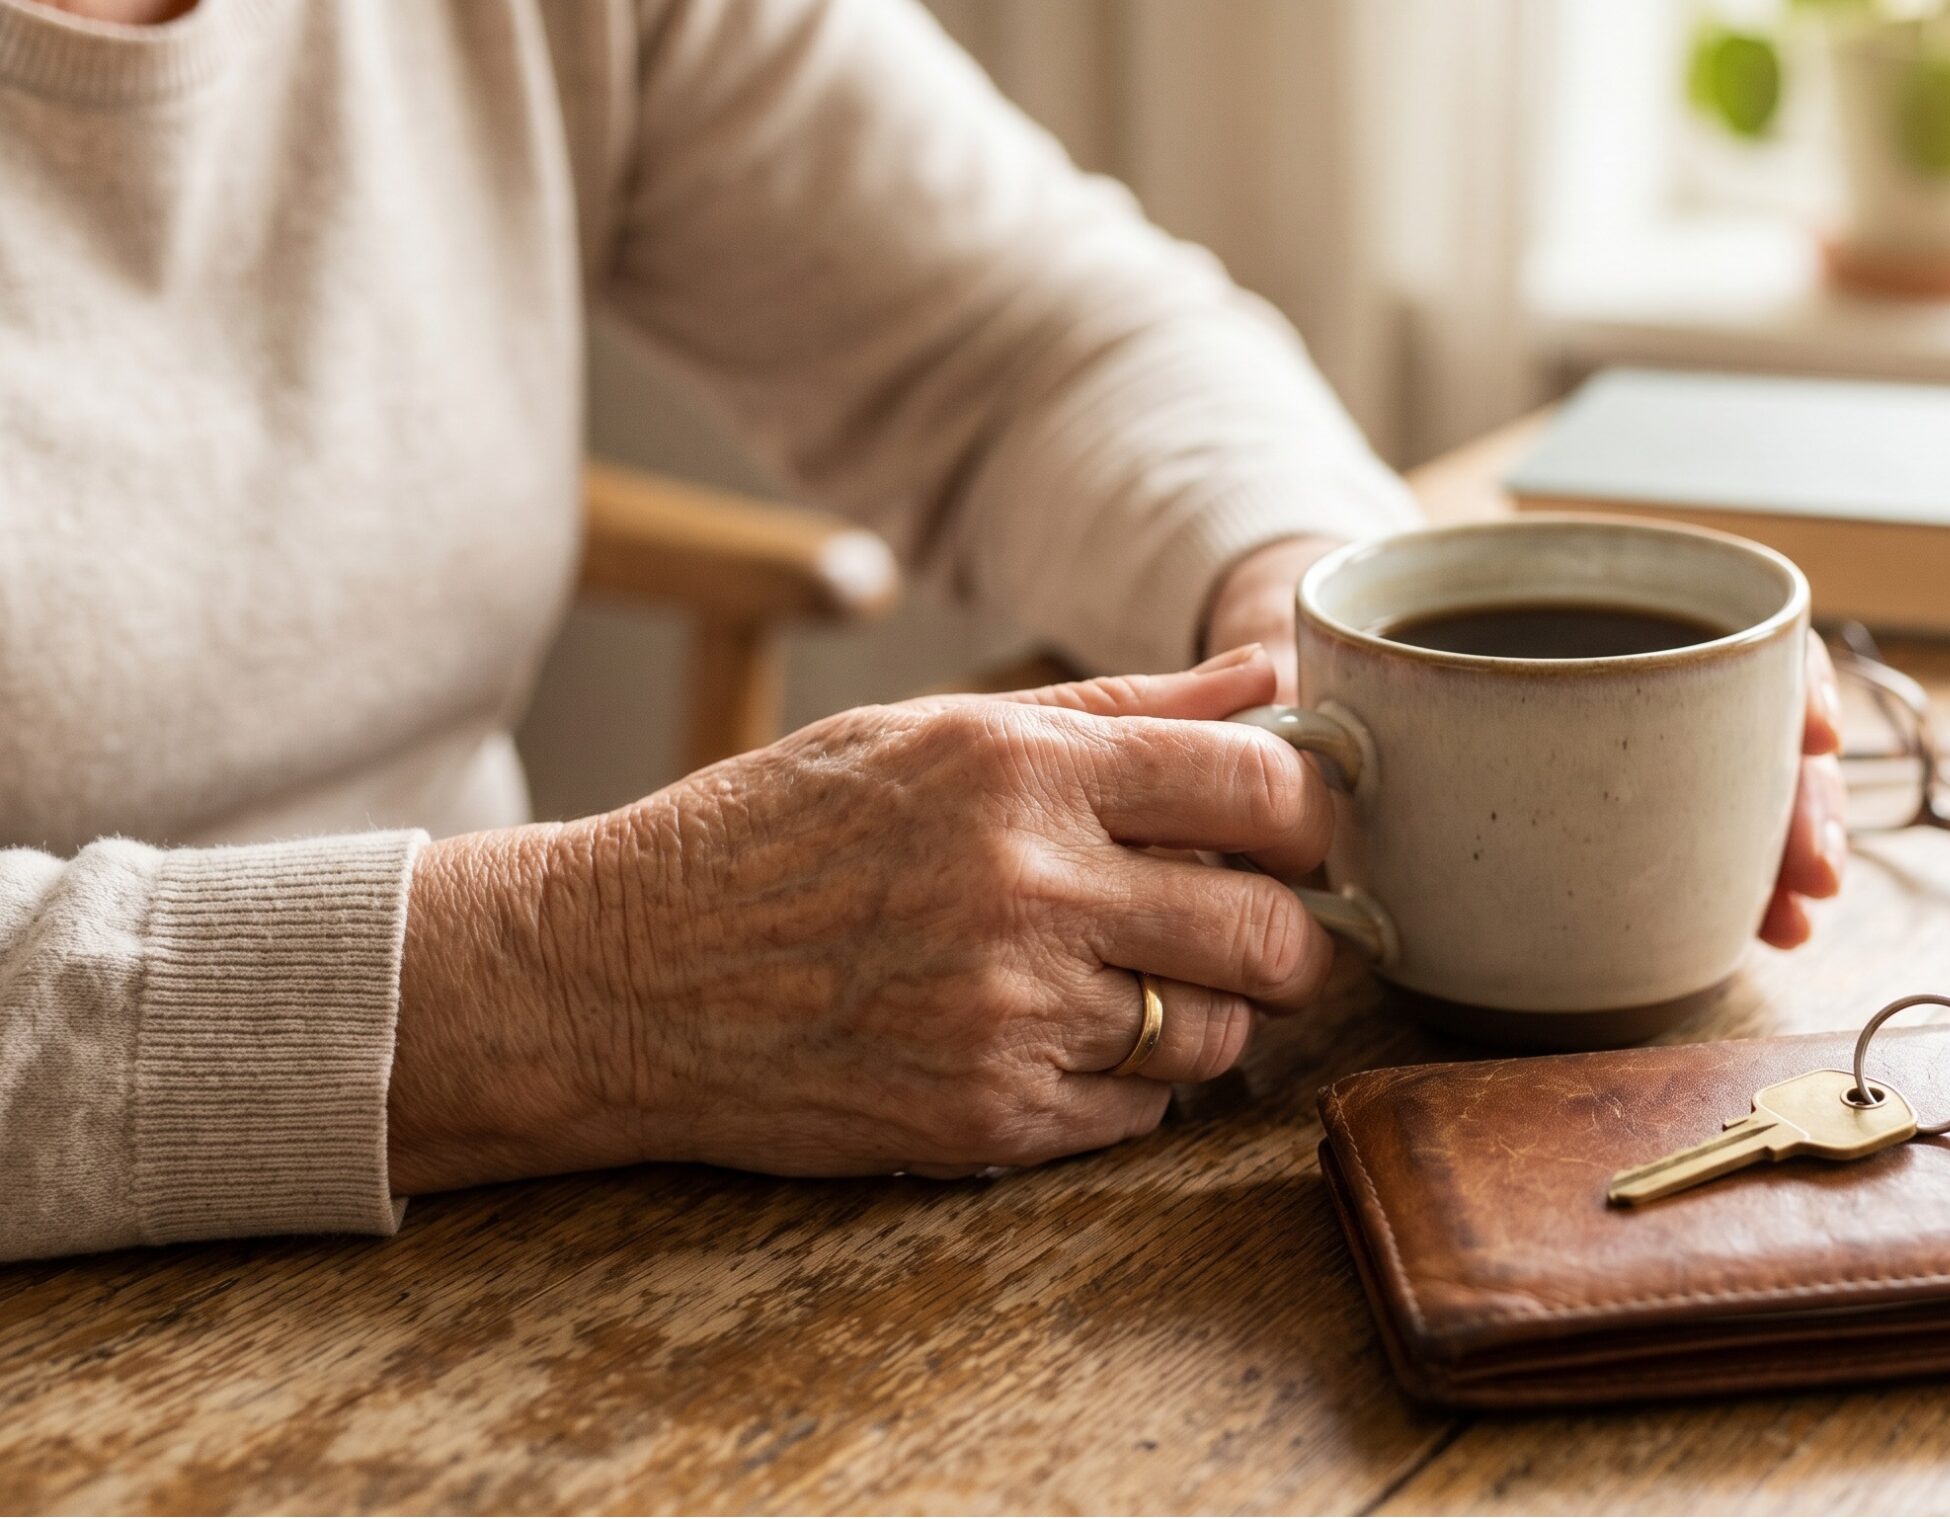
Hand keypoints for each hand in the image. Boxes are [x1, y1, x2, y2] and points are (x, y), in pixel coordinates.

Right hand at [387, 646, 1332, 1192]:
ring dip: (1205, 1011)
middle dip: (1288, 933)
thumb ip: (1118, 708)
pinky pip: (1141, 1110)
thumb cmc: (774, 836)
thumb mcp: (932, 733)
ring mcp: (1010, 1017)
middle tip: (1250, 924)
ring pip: (1219, 1033)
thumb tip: (1269, 679)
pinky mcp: (988, 1123)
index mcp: (1022, 771)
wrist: (619, 977)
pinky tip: (1056, 1037)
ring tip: (1129, 978)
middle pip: (1273, 933)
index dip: (1316, 816)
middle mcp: (1029, 891)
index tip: (1304, 831)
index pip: (1264, 790)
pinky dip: (1127, 1080)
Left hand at [1206, 535, 1847, 945]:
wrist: (1313, 686)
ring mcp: (1623, 746)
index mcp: (1568, 608)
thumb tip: (1319, 714)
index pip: (1712, 620)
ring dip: (1780, 849)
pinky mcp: (1611, 817)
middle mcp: (1615, 672)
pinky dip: (1732, 882)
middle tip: (1808, 873)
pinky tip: (1759, 926)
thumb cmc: (1338, 649)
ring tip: (1794, 916)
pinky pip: (1693, 841)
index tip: (1814, 737)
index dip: (1782, 677)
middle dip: (1796, 797)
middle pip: (1742, 721)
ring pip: (1734, 787)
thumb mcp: (1337, 641)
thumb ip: (1342, 671)